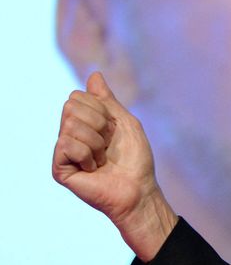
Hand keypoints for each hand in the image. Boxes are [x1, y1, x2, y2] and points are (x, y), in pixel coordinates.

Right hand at [52, 71, 176, 259]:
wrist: (138, 188)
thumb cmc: (136, 159)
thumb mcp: (126, 122)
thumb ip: (107, 100)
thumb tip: (94, 75)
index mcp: (84, 123)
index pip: (77, 96)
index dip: (101, 109)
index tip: (113, 128)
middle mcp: (69, 134)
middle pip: (70, 105)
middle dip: (98, 122)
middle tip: (108, 144)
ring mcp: (62, 152)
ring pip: (70, 123)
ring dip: (96, 141)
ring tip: (102, 158)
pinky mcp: (59, 168)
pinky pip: (67, 144)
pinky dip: (87, 154)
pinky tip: (93, 168)